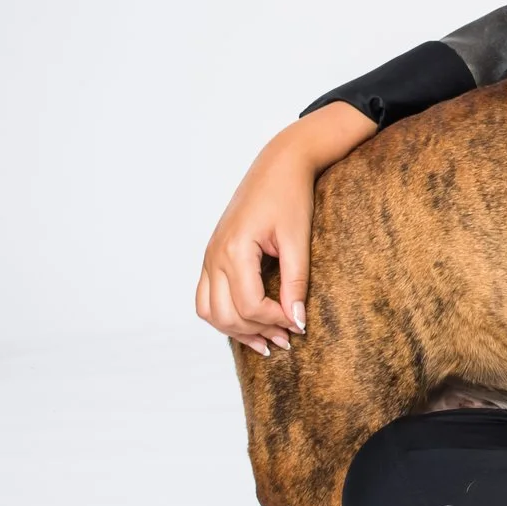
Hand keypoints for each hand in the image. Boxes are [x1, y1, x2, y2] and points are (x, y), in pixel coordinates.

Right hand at [196, 104, 374, 353]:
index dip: (276, 321)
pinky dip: (225, 315)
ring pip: (209, 311)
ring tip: (267, 339)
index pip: (249, 305)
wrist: (278, 166)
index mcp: (235, 249)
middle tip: (287, 339)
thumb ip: (296, 283)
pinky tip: (250, 323)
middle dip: (257, 332)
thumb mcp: (298, 241)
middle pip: (226, 315)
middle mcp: (214, 255)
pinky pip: (207, 297)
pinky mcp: (212, 256)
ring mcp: (209, 256)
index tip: (299, 325)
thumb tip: (297, 321)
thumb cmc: (290, 197)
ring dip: (236, 330)